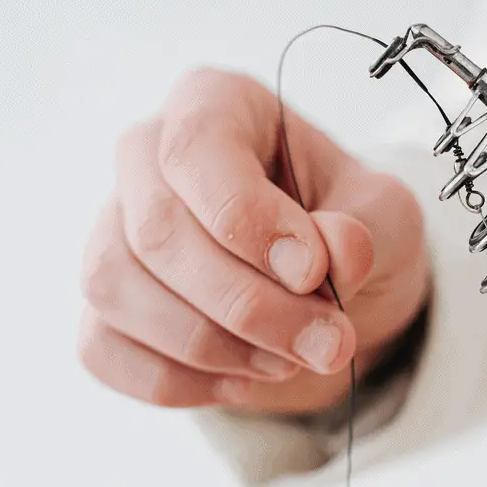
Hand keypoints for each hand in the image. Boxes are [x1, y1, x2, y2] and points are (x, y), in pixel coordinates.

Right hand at [78, 68, 429, 414]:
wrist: (329, 296)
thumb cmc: (352, 233)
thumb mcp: (387, 218)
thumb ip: (367, 228)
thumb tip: (334, 251)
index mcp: (215, 105)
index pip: (196, 150)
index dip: (249, 222)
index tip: (313, 274)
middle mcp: (145, 157)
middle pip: (157, 232)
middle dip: (249, 306)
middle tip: (328, 343)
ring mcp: (111, 231)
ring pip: (118, 290)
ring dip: (216, 346)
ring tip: (291, 358)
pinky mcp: (99, 307)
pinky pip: (104, 349)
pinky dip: (180, 381)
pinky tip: (243, 378)